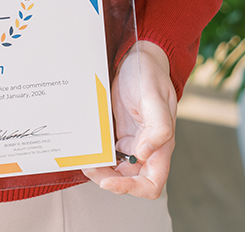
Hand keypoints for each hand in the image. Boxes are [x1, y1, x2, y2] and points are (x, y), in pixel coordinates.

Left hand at [82, 41, 176, 198]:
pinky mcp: (119, 133)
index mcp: (160, 145)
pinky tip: (85, 148)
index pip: (151, 183)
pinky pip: (108, 153)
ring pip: (116, 169)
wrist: (139, 56)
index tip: (109, 182)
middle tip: (89, 166)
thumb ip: (158, 127)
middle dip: (108, 180)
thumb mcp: (154, 96)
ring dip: (100, 170)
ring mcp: (132, 141)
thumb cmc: (149, 74)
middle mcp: (147, 148)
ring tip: (84, 159)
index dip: (131, 188)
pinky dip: (97, 155)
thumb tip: (145, 154)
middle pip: (129, 179)